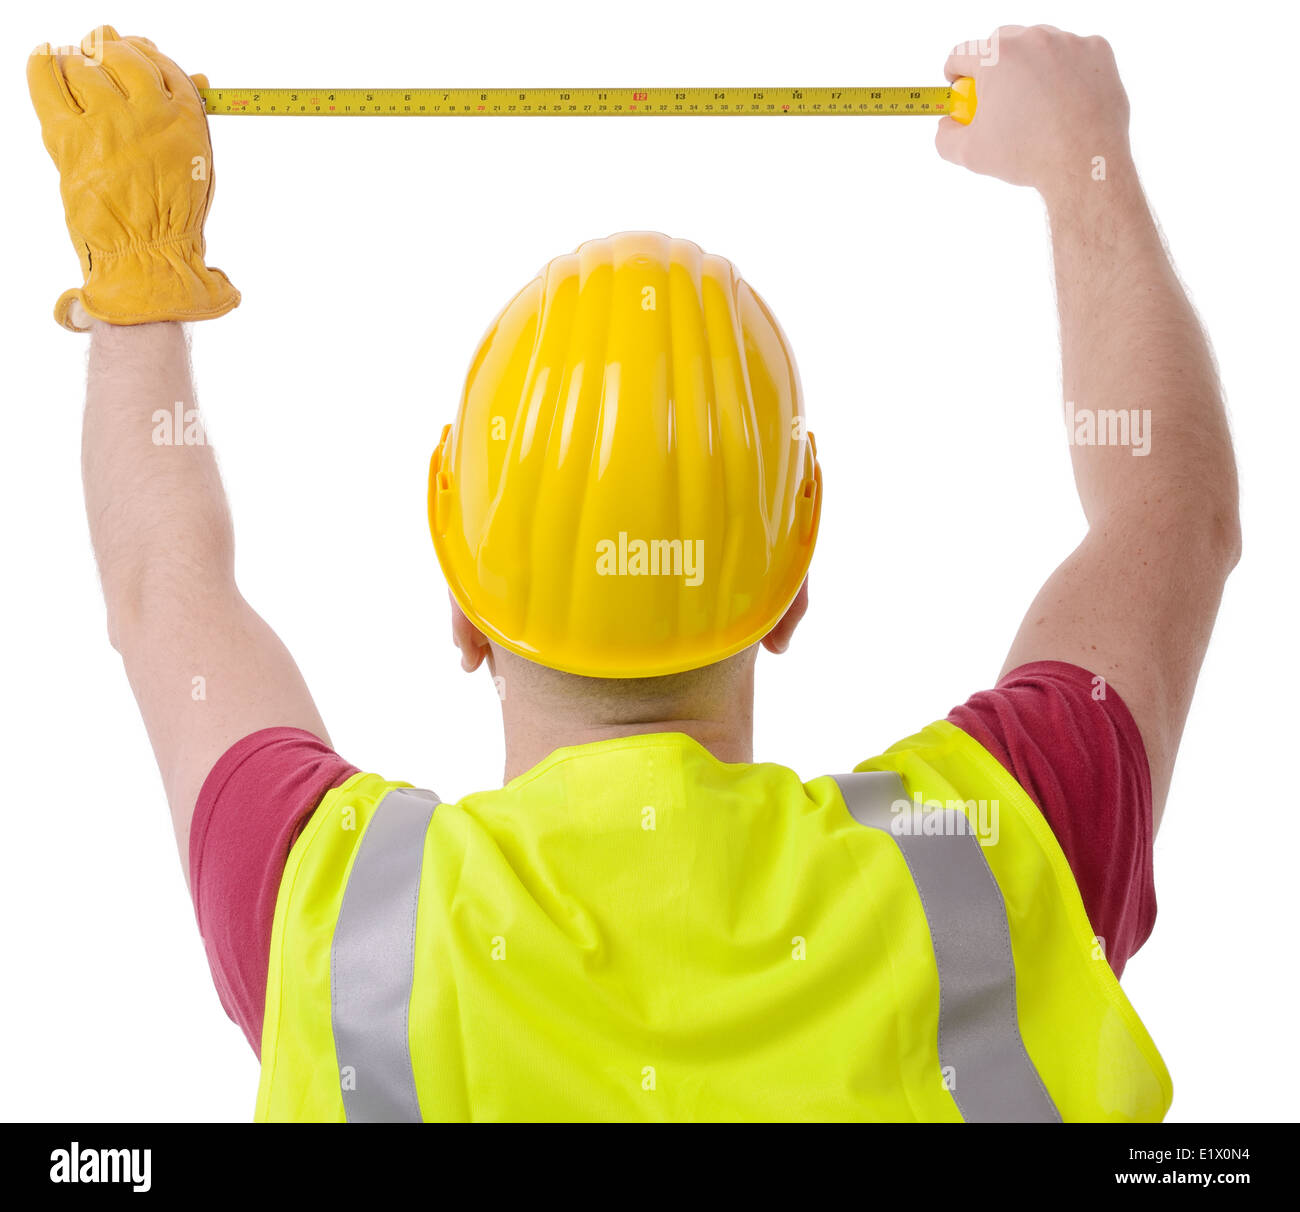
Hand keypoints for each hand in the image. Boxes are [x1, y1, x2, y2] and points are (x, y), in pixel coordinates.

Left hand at [27, 26, 238, 330]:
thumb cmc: (172, 215)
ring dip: (78, 62)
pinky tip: (46, 58)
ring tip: (76, 67)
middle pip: (122, 56)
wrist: (147, 256)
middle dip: (110, 51)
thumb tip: (196, 76)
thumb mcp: (197, 162)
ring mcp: (109, 125)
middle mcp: (150, 116)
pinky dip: (44, 64)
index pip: (163, 65)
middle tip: (100, 54)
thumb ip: (189, 117)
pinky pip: (48, 82)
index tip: (135, 52)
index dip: (145, 53)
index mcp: (187, 122)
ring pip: (85, 67)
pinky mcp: (71, 138)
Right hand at [935, 25, 1131, 202]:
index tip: (960, 87)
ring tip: (1037, 104)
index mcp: (996, 57)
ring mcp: (1068, 41)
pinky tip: (1065, 101)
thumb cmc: (1027, 157)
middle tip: (998, 97)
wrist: (1084, 163)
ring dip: (1032, 67)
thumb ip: (946, 136)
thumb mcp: (971, 154)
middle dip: (994, 66)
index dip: (955, 73)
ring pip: (1039, 46)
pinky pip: (1073, 54)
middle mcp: (1033, 39)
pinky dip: (1066, 73)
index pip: (962, 53)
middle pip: (1001, 42)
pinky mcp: (1097, 49)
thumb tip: (946, 125)